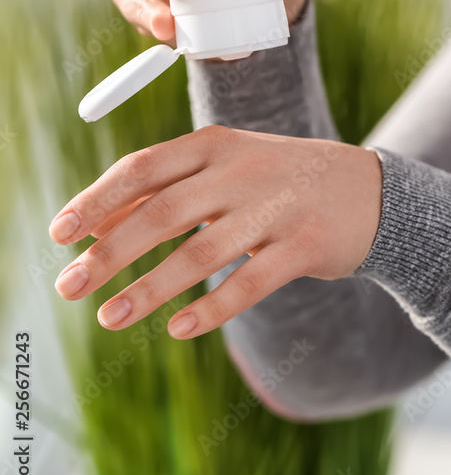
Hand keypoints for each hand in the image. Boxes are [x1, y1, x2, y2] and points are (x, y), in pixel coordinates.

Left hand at [49, 127, 381, 338]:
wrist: (367, 190)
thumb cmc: (276, 181)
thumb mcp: (223, 170)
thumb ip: (163, 191)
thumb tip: (94, 229)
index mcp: (214, 146)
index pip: (142, 168)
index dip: (97, 201)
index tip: (59, 234)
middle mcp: (241, 172)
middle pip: (162, 212)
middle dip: (110, 252)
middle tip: (70, 286)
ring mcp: (275, 208)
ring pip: (200, 252)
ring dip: (150, 288)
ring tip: (110, 317)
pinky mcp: (304, 246)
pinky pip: (249, 282)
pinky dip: (212, 308)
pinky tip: (179, 329)